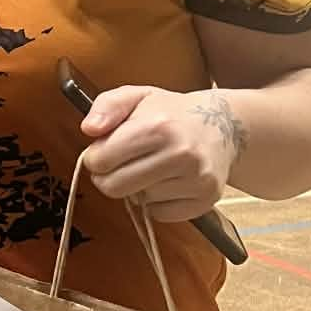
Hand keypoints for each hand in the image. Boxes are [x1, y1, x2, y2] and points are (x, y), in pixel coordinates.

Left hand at [78, 86, 243, 222]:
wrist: (222, 125)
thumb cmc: (170, 112)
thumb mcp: (135, 96)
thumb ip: (106, 106)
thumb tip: (88, 129)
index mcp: (157, 126)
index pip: (101, 160)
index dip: (94, 158)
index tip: (102, 152)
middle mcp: (180, 154)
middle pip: (115, 186)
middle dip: (109, 177)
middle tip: (119, 164)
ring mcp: (196, 179)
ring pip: (139, 201)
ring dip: (137, 188)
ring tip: (151, 167)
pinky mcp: (205, 200)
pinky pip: (161, 214)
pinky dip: (157, 202)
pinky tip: (167, 181)